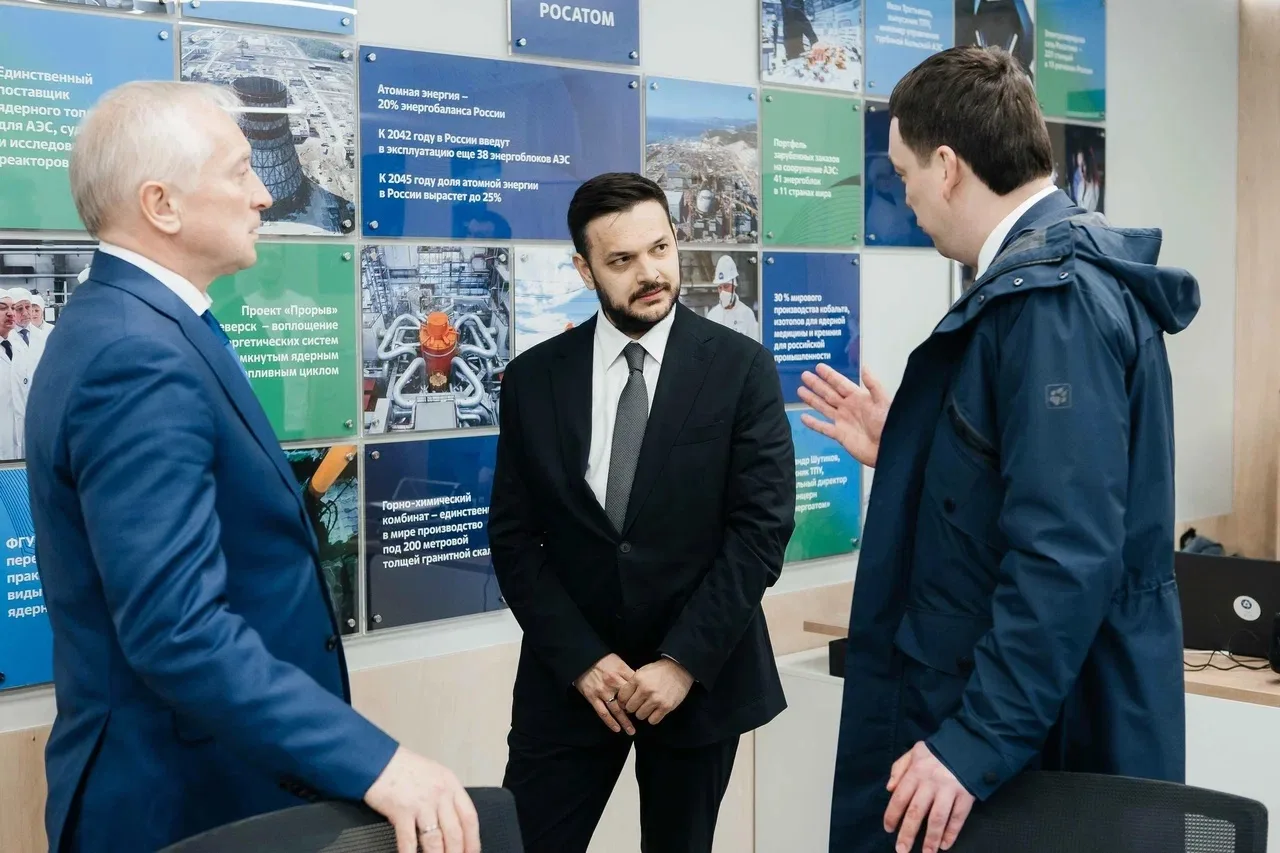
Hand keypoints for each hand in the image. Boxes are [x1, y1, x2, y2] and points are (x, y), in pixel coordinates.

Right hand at [363, 746, 479, 852]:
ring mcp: (421, 803)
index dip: (473, 840)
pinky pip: (409, 841)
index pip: (469, 817)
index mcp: (450, 784)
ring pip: (435, 840)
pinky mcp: (402, 812)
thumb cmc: (404, 768)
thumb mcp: (434, 775)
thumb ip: (445, 796)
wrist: (379, 760)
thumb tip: (452, 822)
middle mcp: (439, 794)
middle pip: (455, 833)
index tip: (472, 852)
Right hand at [574, 653, 636, 734]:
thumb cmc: (602, 660)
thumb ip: (629, 672)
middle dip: (636, 711)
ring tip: (631, 731)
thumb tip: (641, 681)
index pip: (635, 688)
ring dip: (625, 722)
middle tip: (643, 720)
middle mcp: (613, 683)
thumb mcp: (618, 661)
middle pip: (628, 700)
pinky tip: (617, 729)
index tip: (647, 705)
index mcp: (621, 673)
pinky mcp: (592, 697)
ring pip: (616, 710)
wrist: (583, 659)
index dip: (642, 697)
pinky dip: (610, 722)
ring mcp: (602, 692)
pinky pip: (602, 712)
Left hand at [616, 658, 693, 725]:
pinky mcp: (666, 707)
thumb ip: (632, 683)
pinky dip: (653, 717)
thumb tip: (622, 699)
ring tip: (648, 706)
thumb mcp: (643, 671)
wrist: (680, 669)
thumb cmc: (660, 670)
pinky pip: (653, 720)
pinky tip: (656, 710)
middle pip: (630, 708)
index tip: (627, 701)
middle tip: (639, 704)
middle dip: (633, 707)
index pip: (622, 697)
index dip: (623, 700)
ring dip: (643, 713)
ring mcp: (656, 699)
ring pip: (640, 715)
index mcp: (638, 679)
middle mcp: (645, 689)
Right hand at [797, 364, 889, 466]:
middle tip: (804, 375)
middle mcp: (848, 407)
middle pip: (829, 393)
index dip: (830, 375)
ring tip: (800, 390)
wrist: (888, 448)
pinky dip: (813, 423)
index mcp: (858, 398)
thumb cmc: (888, 425)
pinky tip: (803, 417)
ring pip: (823, 407)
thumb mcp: (883, 402)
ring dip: (812, 399)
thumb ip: (873, 386)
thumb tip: (864, 367)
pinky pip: (823, 428)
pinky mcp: (840, 435)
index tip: (819, 367)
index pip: (840, 383)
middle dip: (817, 384)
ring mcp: (842, 421)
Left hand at [883, 742, 974, 852]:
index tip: (889, 830)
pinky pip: (958, 817)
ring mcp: (949, 789)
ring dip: (931, 839)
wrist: (969, 742)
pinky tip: (945, 844)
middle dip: (908, 833)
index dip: (893, 815)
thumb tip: (889, 788)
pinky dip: (952, 832)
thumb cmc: (939, 750)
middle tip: (901, 850)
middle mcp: (930, 782)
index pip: (900, 797)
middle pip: (916, 812)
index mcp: (916, 772)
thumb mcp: (914, 752)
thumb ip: (899, 768)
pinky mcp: (966, 794)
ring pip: (937, 818)